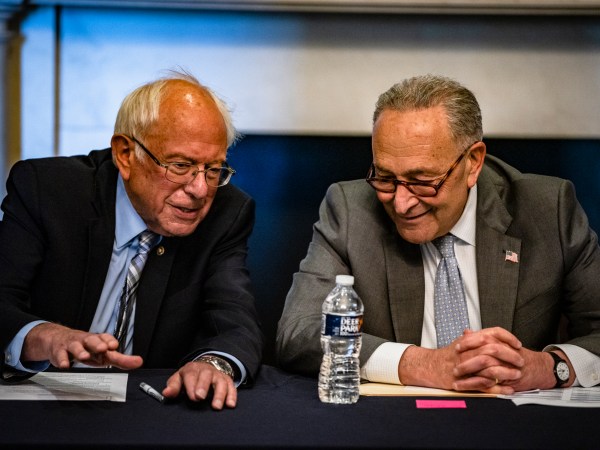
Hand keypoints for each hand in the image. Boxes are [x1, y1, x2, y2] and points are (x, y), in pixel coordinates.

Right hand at [22, 322, 142, 369]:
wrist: (58, 339)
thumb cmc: (85, 348)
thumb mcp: (102, 354)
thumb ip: (119, 359)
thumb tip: (138, 362)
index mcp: (98, 340)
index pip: (106, 338)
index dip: (110, 341)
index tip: (114, 346)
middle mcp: (86, 341)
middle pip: (92, 340)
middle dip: (98, 344)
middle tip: (104, 348)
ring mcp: (72, 345)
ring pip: (76, 346)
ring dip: (80, 351)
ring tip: (84, 356)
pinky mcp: (59, 351)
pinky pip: (60, 355)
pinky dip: (62, 360)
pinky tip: (65, 365)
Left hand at [162, 361, 236, 409]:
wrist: (205, 366)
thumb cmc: (190, 377)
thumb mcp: (179, 378)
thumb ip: (173, 386)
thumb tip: (166, 393)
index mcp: (193, 369)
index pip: (191, 374)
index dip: (191, 385)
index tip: (192, 396)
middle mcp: (207, 370)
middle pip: (206, 375)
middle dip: (203, 386)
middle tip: (200, 398)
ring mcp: (218, 375)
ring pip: (221, 382)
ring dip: (219, 394)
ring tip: (216, 406)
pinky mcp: (227, 380)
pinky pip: (231, 386)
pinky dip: (232, 395)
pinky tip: (230, 404)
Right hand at [398, 327, 523, 393]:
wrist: (429, 366)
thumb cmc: (448, 355)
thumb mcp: (463, 342)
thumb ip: (478, 338)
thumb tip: (495, 335)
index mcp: (469, 339)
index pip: (491, 333)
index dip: (507, 337)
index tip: (517, 344)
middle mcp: (467, 350)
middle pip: (493, 349)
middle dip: (510, 355)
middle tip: (521, 360)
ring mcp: (464, 366)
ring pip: (488, 367)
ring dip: (506, 372)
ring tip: (517, 375)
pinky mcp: (462, 381)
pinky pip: (482, 385)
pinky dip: (496, 388)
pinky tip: (507, 390)